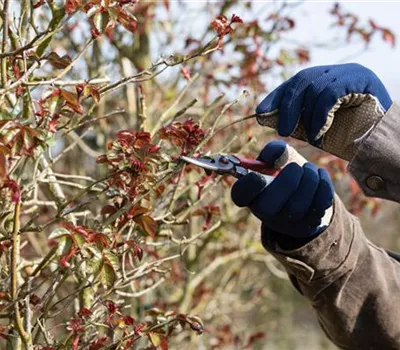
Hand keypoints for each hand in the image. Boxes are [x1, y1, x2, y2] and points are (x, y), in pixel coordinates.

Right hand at [231, 140, 333, 237]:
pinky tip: (319, 175)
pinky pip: (318, 206)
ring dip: (308, 180)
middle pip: (268, 206)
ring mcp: (286, 222)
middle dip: (287, 182)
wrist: (302, 190)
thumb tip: (277, 153)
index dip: (248, 186)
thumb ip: (274, 151)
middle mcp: (263, 212)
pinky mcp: (307, 225)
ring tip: (309, 169)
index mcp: (248, 193)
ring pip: (297, 206)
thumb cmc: (282, 171)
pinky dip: (323, 185)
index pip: (240, 195)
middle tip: (296, 167)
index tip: (258, 176)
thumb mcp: (275, 158)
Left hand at [256, 64, 391, 159]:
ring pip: (315, 86)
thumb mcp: (316, 127)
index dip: (276, 96)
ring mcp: (349, 72)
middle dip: (287, 106)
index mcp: (324, 79)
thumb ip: (295, 119)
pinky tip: (319, 132)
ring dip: (307, 115)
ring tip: (310, 135)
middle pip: (302, 80)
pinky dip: (320, 115)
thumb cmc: (350, 135)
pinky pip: (329, 94)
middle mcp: (336, 71)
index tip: (260, 112)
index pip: (295, 82)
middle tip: (281, 130)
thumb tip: (264, 116)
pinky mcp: (360, 78)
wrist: (382, 140)